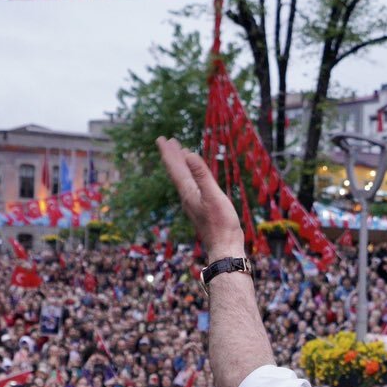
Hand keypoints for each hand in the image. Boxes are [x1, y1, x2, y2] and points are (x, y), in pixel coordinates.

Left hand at [156, 138, 244, 256]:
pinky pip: (192, 185)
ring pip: (184, 178)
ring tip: (180, 153)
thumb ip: (201, 175)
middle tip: (167, 141)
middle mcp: (188, 196)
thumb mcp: (213, 196)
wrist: (225, 247)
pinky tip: (194, 176)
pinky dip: (191, 176)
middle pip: (177, 172)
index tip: (161, 139)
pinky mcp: (202, 207)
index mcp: (188, 191)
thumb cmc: (221, 224)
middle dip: (172, 156)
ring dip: (181, 165)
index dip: (168, 153)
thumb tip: (188, 154)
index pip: (175, 168)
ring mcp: (194, 202)